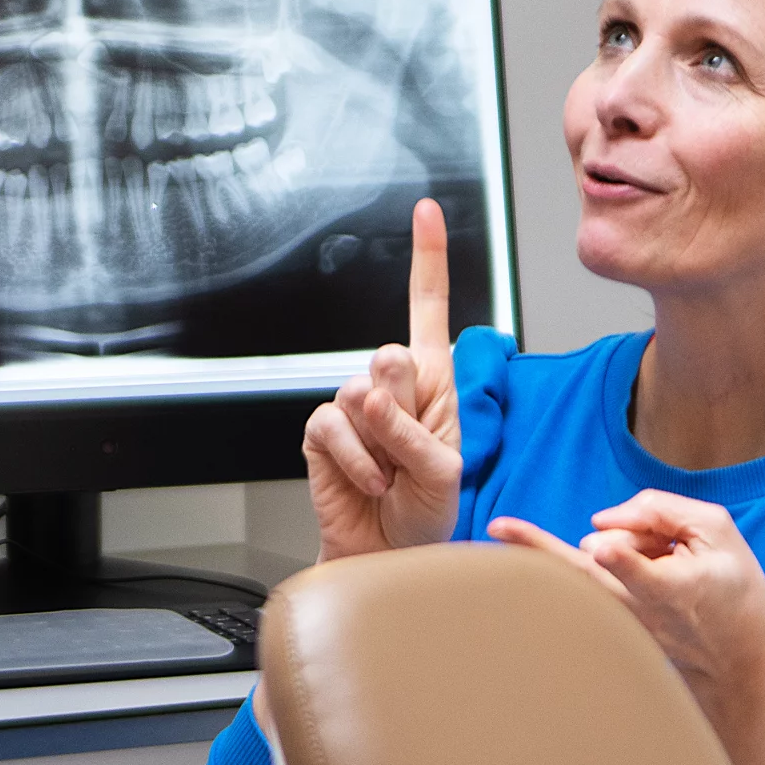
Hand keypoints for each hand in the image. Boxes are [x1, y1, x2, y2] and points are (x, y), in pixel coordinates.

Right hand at [302, 200, 462, 559]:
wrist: (390, 554)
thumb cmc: (427, 512)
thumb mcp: (443, 470)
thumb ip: (413, 427)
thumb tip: (369, 388)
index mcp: (433, 380)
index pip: (427, 307)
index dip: (427, 257)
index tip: (426, 209)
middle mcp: (392, 384)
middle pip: (391, 358)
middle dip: (404, 409)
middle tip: (411, 454)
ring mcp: (353, 406)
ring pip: (360, 396)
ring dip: (383, 447)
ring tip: (393, 477)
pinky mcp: (322, 432)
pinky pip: (333, 427)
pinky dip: (356, 461)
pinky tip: (371, 483)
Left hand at [490, 491, 764, 764]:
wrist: (734, 659)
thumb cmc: (732, 588)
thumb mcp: (721, 533)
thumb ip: (665, 510)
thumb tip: (604, 517)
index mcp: (671, 588)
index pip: (640, 570)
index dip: (625, 557)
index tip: (606, 548)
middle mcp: (635, 607)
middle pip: (578, 571)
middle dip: (536, 545)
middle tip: (499, 526)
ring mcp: (618, 619)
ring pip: (581, 559)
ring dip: (612, 540)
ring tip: (665, 555)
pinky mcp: (608, 621)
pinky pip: (585, 573)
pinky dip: (594, 556)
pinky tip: (591, 553)